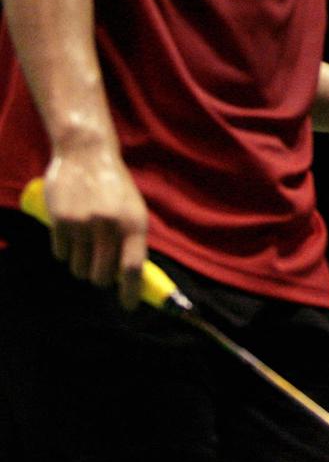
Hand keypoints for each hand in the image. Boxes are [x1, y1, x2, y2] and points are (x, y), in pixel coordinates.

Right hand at [44, 145, 147, 309]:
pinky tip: (71, 234)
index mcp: (134, 224)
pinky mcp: (60, 220)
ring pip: (79, 268)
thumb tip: (132, 278)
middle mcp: (109, 226)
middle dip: (101, 278)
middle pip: (102, 274)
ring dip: (81, 264)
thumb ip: (132, 240)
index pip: (133, 268)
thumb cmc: (115, 187)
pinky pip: (61, 254)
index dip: (130, 291)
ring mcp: (83, 224)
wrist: (87, 155)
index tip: (129, 307)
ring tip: (86, 245)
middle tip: (99, 271)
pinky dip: (65, 251)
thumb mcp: (134, 210)